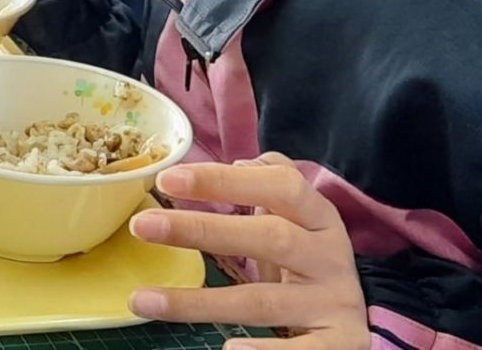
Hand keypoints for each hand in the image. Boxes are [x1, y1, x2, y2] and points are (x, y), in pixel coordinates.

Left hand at [129, 152, 369, 349]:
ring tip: (145, 300)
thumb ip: (266, 183)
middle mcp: (330, 256)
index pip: (279, 186)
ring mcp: (335, 302)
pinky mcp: (340, 344)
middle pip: (268, 237)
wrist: (353, 320)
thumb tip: (236, 162)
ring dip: (200, 302)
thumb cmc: (306, 260)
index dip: (224, 180)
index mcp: (318, 216)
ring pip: (263, 301)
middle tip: (141, 226)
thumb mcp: (295, 218)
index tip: (166, 180)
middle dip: (201, 229)